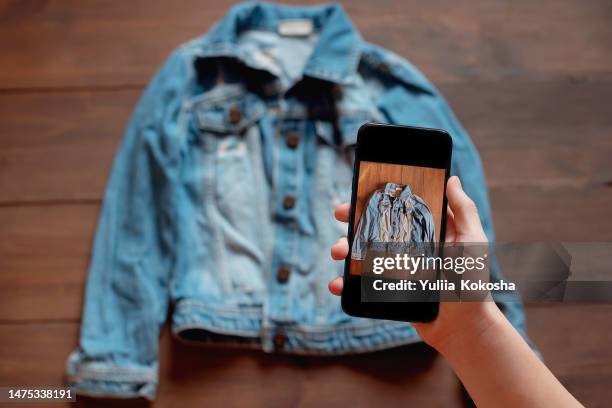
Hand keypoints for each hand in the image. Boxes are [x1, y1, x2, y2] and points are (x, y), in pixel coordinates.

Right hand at [328, 176, 499, 352]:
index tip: (359, 192)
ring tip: (338, 252)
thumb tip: (452, 179)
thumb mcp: (472, 241)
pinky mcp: (388, 292)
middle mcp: (408, 248)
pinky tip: (338, 284)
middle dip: (353, 221)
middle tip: (340, 216)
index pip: (398, 209)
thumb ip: (463, 210)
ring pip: (363, 254)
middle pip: (374, 228)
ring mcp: (396, 270)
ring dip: (345, 249)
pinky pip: (361, 285)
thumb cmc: (473, 283)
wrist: (465, 328)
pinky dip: (345, 283)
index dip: (378, 199)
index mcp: (426, 232)